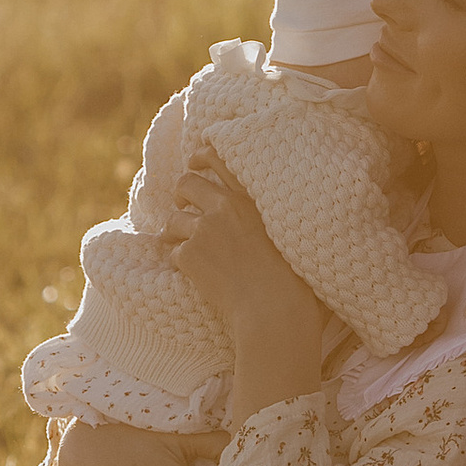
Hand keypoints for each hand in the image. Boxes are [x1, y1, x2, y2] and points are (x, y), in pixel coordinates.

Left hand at [164, 143, 322, 337]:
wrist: (274, 309)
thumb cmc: (291, 278)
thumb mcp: (285, 230)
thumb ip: (264, 211)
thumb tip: (250, 209)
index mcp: (250, 196)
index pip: (217, 158)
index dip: (200, 156)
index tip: (194, 162)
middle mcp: (224, 206)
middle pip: (185, 183)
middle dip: (181, 194)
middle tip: (184, 207)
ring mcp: (204, 229)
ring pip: (173, 219)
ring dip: (176, 231)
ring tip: (189, 246)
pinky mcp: (189, 255)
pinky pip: (175, 251)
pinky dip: (183, 262)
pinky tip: (199, 274)